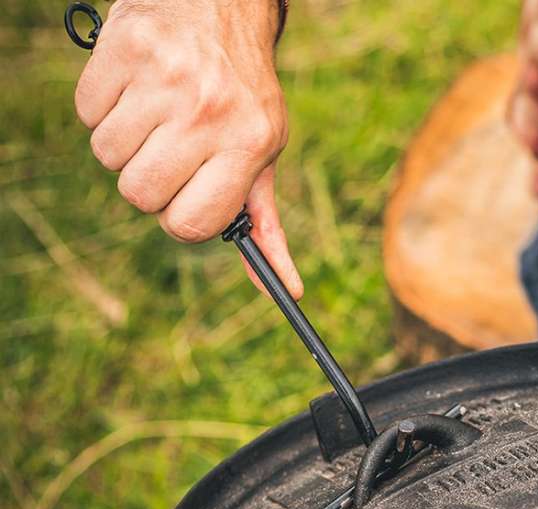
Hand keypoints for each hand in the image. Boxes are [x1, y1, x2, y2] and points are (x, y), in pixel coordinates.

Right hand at [74, 0, 302, 297]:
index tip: (185, 201)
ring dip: (123, 145)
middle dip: (149, 184)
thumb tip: (286, 288)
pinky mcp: (125, 50)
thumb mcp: (263, 153)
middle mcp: (209, 113)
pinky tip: (134, 89)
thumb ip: (265, 222)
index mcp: (249, 145)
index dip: (180, 221)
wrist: (220, 4)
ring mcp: (165, 80)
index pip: (192, 224)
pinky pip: (87, 113)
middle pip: (140, 194)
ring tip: (154, 116)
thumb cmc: (241, 93)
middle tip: (170, 154)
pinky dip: (102, 108)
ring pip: (108, 156)